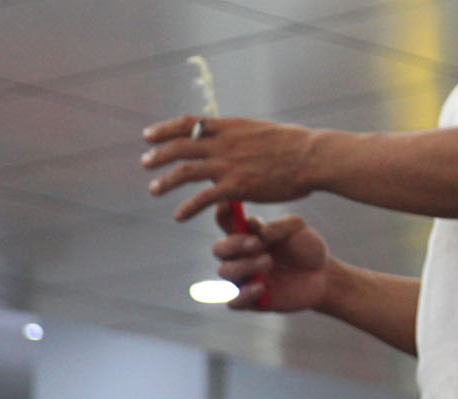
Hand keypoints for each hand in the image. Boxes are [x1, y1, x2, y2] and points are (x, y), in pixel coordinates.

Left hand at [141, 115, 322, 222]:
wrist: (313, 157)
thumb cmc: (295, 146)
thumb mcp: (262, 132)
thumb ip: (240, 137)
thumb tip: (231, 139)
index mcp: (231, 126)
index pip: (190, 123)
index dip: (166, 129)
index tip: (149, 135)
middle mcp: (225, 142)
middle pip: (181, 145)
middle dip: (159, 154)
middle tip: (144, 162)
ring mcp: (229, 164)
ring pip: (186, 170)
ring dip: (166, 181)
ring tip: (153, 189)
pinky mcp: (236, 186)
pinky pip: (203, 198)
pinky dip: (188, 207)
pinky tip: (178, 216)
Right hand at [209, 213, 332, 313]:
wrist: (323, 275)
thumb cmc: (307, 247)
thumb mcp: (297, 228)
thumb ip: (277, 225)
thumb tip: (253, 226)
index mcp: (248, 234)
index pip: (226, 223)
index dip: (223, 213)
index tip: (229, 205)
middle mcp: (241, 256)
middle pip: (219, 249)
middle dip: (234, 245)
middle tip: (257, 244)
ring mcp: (244, 279)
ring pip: (225, 272)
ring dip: (244, 265)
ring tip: (269, 262)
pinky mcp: (251, 301)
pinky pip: (234, 302)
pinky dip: (243, 294)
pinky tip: (261, 287)